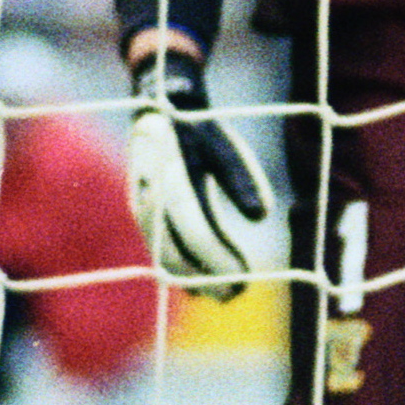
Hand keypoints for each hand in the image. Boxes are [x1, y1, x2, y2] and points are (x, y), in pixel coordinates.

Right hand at [124, 51, 277, 296]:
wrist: (159, 109)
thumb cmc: (198, 129)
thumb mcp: (224, 145)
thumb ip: (242, 177)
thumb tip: (261, 216)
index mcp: (171, 179)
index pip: (196, 230)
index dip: (219, 259)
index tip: (244, 278)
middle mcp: (151, 199)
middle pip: (177, 251)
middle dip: (207, 277)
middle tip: (236, 295)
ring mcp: (142, 210)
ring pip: (164, 255)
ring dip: (192, 280)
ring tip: (223, 295)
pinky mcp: (144, 216)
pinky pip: (159, 249)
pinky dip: (180, 269)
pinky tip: (200, 287)